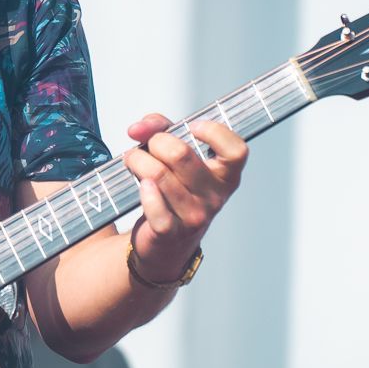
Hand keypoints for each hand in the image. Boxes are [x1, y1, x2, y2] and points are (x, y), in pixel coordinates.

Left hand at [121, 114, 246, 282]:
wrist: (165, 241)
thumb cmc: (173, 188)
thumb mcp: (175, 155)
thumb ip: (160, 129)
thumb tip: (138, 128)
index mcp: (225, 175)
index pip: (235, 151)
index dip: (214, 132)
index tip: (192, 126)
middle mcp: (215, 196)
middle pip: (180, 155)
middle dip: (156, 142)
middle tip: (147, 145)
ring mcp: (194, 216)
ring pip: (158, 175)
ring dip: (137, 160)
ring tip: (133, 159)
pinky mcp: (171, 232)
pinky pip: (153, 205)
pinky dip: (143, 192)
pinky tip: (142, 185)